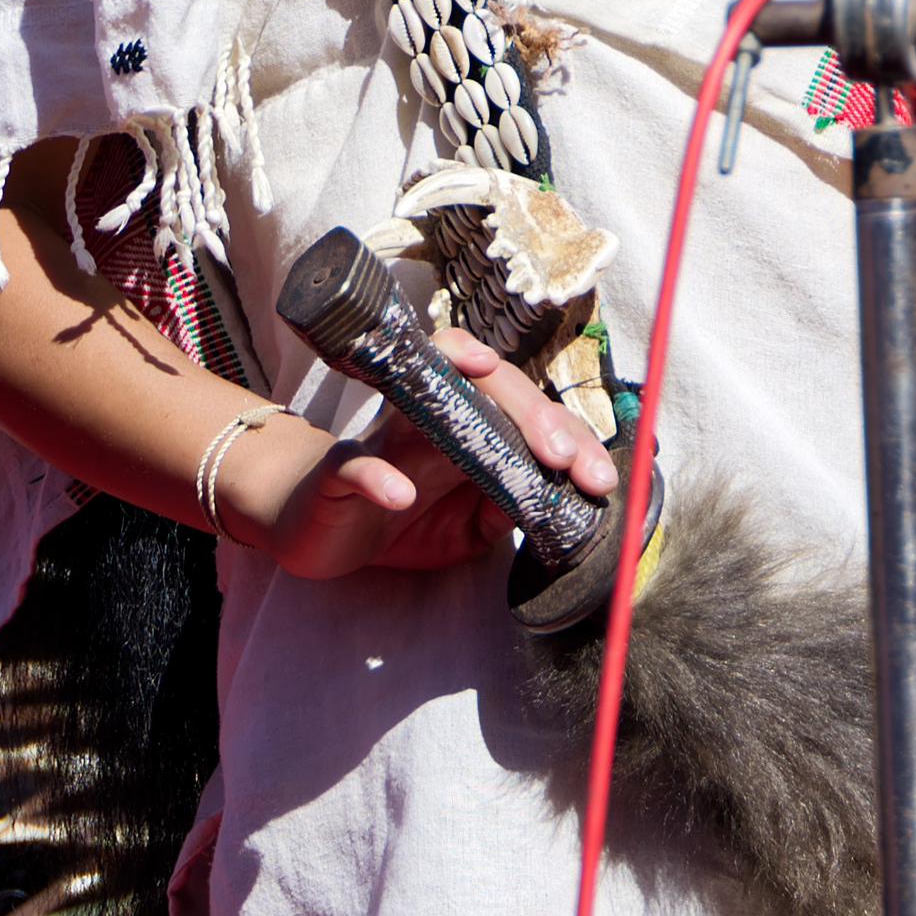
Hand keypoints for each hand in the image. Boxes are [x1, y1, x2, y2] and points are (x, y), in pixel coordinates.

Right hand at [245, 331, 613, 581]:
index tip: (601, 480)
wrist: (314, 527)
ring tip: (525, 448)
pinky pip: (356, 466)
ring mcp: (386, 438)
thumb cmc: (397, 516)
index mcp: (471, 428)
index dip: (570, 440)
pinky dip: (378, 478)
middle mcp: (433, 418)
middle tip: (569, 459)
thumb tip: (552, 504)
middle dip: (540, 418)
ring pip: (429, 396)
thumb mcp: (468, 527)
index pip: (529, 415)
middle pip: (492, 387)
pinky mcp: (340, 471)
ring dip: (478, 412)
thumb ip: (506, 509)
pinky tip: (402, 495)